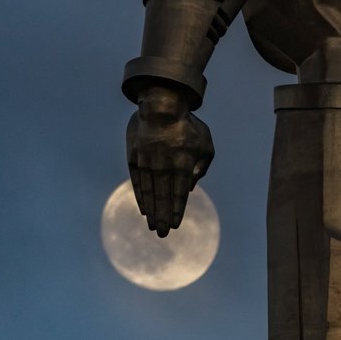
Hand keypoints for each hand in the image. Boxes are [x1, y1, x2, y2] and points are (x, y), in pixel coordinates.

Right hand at [126, 86, 214, 236]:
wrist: (161, 105)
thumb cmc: (188, 124)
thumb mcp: (205, 143)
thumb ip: (202, 167)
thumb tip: (190, 187)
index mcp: (183, 164)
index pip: (179, 194)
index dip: (176, 211)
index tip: (174, 225)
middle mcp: (164, 166)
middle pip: (163, 197)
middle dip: (162, 217)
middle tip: (162, 234)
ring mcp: (147, 162)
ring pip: (149, 192)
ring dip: (151, 211)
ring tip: (152, 226)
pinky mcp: (135, 157)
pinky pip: (138, 181)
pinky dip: (141, 196)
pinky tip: (143, 208)